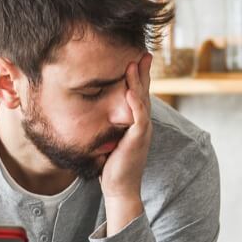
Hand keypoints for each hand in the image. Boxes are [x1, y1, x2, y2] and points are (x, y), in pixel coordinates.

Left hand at [100, 53, 151, 233]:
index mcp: (137, 124)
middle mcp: (143, 125)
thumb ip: (110, 127)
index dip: (139, 78)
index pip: (139, 96)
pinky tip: (130, 91)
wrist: (119, 188)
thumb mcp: (111, 141)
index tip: (137, 59)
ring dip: (139, 82)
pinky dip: (135, 104)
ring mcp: (142, 131)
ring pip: (142, 101)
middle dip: (144, 73)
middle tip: (144, 53)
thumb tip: (96, 114)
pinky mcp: (137, 140)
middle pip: (144, 93)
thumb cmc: (113, 167)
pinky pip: (138, 118)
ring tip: (136, 63)